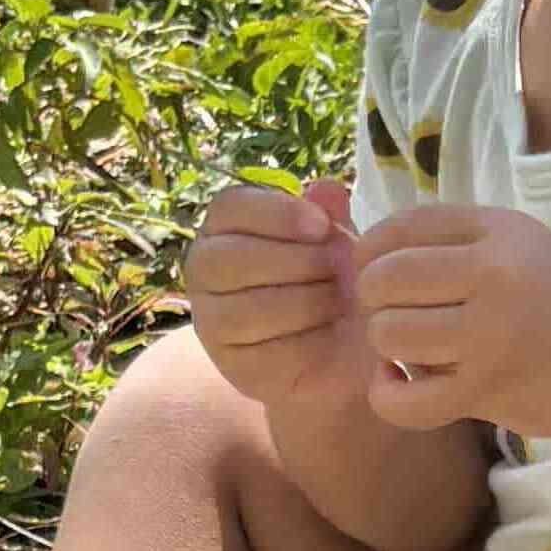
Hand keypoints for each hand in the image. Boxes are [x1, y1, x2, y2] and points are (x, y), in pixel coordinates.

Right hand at [185, 176, 368, 421]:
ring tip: (336, 302)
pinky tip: (325, 334)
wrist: (344, 355)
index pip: (229, 207)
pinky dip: (305, 339)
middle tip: (336, 270)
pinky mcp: (230, 362)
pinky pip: (266, 348)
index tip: (321, 226)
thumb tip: (328, 188)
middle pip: (233, 256)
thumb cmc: (333, 285)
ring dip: (306, 301)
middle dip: (297, 262)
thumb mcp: (340, 245)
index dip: (276, 213)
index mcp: (225, 227)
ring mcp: (210, 318)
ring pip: (249, 305)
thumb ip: (332, 217)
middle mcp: (205, 269)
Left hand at [351, 199, 550, 443]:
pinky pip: (402, 399)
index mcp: (503, 231)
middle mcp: (496, 275)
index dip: (372, 249)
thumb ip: (459, 241)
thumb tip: (368, 248)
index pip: (405, 225)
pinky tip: (401, 382)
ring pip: (388, 334)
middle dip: (376, 298)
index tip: (378, 269)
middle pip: (385, 278)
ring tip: (413, 348)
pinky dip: (388, 394)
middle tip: (397, 313)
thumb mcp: (527, 247)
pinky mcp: (488, 390)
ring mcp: (492, 335)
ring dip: (388, 345)